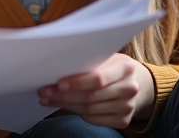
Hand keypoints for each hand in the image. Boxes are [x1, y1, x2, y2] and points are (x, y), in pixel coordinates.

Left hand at [37, 53, 154, 127]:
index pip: (99, 78)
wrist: (134, 82)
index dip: (77, 82)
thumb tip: (56, 67)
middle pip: (91, 96)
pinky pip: (94, 119)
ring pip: (89, 109)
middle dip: (63, 95)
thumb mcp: (105, 57)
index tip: (58, 83)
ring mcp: (128, 106)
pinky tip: (63, 106)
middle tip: (44, 92)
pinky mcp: (123, 120)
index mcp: (126, 67)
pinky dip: (76, 112)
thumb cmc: (111, 66)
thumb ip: (88, 61)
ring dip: (65, 105)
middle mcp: (130, 88)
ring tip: (47, 99)